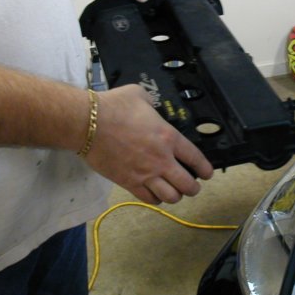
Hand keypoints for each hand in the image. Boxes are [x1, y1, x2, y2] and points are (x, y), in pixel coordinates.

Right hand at [84, 85, 212, 204]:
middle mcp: (161, 159)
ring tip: (175, 192)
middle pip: (187, 184)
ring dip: (175, 195)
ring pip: (171, 196)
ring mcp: (145, 173)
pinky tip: (155, 194)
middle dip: (193, 187)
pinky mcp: (128, 182)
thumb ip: (151, 103)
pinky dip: (155, 199)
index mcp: (169, 137)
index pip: (196, 158)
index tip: (207, 173)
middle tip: (192, 185)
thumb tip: (149, 105)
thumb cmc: (113, 106)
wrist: (87, 123)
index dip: (205, 168)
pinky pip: (148, 199)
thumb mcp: (139, 95)